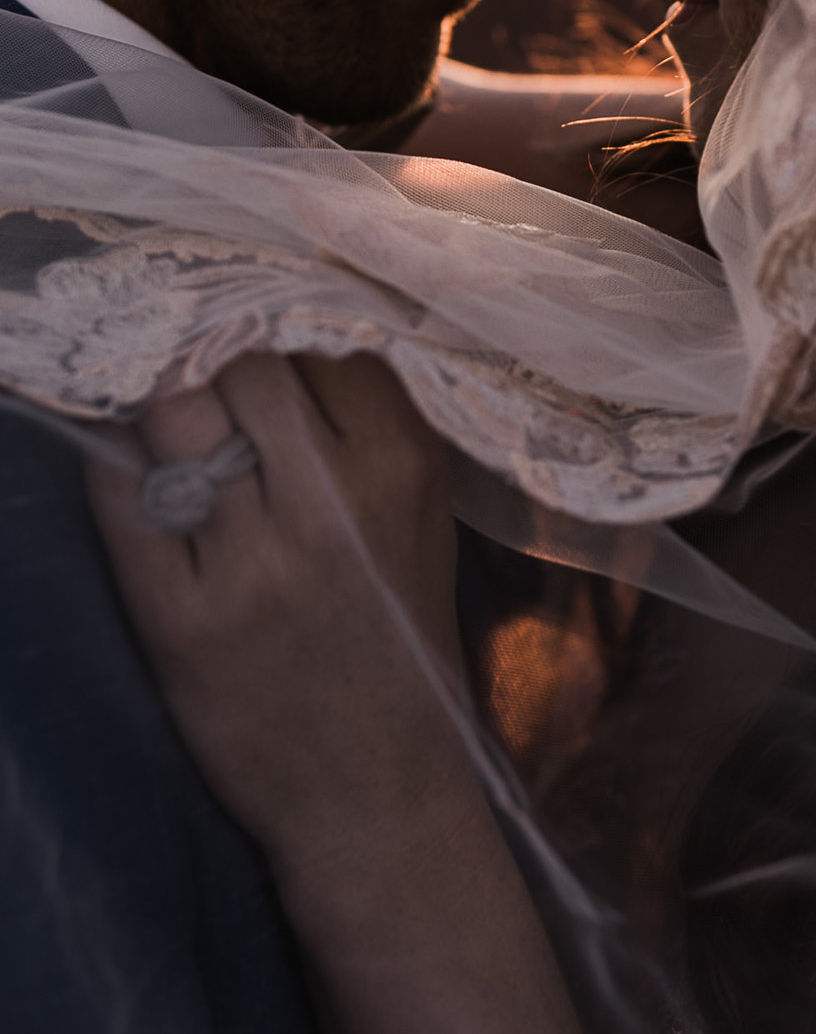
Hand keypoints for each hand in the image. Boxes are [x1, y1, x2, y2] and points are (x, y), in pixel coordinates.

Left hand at [87, 353, 580, 1033]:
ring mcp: (252, 565)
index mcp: (403, 469)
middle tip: (193, 348)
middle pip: (245, 365)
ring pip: (177, 419)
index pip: (328, 340)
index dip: (284, 314)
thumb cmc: (400, 639)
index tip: (255, 309)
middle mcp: (331, 506)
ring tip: (157, 398)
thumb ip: (373, 433)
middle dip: (213, 349)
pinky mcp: (181, 620)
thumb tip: (300, 333)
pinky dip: (114, 467)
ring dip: (158, 397)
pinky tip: (123, 460)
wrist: (378, 787)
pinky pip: (123, 503)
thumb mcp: (421, 522)